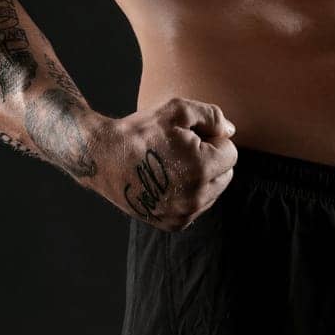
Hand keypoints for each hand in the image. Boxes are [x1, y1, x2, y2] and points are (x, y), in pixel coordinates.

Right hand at [88, 97, 237, 231]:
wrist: (103, 157)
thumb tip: (231, 132)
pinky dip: (191, 193)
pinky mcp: (174, 223)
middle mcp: (195, 197)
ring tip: (173, 165)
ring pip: (213, 192)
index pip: (231, 153)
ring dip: (203, 177)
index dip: (213, 139)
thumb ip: (212, 117)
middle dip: (212, 159)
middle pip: (226, 174)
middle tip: (181, 149)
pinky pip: (198, 206)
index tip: (189, 136)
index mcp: (201, 168)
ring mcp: (184, 214)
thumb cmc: (141, 131)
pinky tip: (169, 181)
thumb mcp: (177, 110)